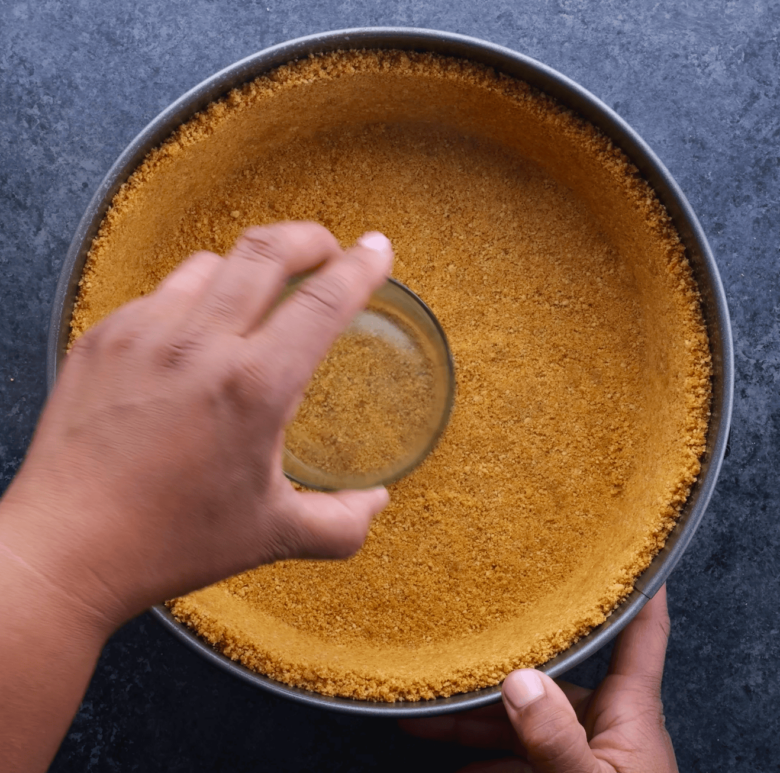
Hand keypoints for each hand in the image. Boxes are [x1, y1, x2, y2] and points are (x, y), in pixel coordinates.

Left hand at [1, 222, 393, 632]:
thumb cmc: (170, 541)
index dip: (361, 267)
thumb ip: (342, 522)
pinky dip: (194, 298)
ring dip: (249, 266)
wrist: (67, 547)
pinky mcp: (104, 337)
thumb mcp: (274, 535)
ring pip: (211, 263)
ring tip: (261, 292)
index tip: (376, 249)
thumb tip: (376, 503)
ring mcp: (144, 333)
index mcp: (253, 387)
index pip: (323, 301)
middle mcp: (199, 345)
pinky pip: (162, 292)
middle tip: (326, 249)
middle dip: (309, 238)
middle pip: (266, 251)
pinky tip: (196, 332)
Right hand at [402, 585, 676, 772]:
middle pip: (555, 680)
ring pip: (527, 724)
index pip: (640, 635)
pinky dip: (485, 763)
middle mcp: (610, 731)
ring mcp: (586, 761)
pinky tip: (451, 766)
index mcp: (632, 718)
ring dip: (478, 724)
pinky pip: (520, 763)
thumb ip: (557, 742)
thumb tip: (519, 682)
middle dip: (501, 668)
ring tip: (424, 716)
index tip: (622, 546)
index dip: (635, 588)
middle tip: (460, 645)